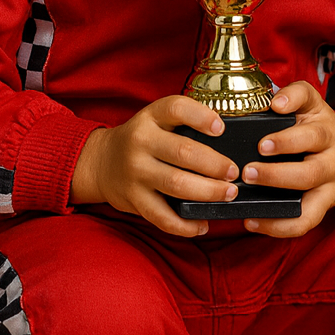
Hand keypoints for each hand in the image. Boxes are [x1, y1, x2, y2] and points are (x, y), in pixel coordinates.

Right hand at [71, 95, 239, 235]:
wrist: (100, 162)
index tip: (221, 129)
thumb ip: (184, 124)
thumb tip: (231, 139)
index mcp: (150, 117)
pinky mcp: (134, 199)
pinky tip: (202, 224)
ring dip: (208, 191)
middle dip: (215, 164)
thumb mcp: (155, 121)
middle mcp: (140, 142)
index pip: (176, 109)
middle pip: (184, 152)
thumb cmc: (141, 140)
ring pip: (177, 184)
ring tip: (228, 193)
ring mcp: (136, 172)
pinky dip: (185, 225)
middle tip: (234, 172)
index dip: (201, 117)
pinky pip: (162, 216)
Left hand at [239, 81, 334, 238]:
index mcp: (325, 127)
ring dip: (278, 187)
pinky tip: (252, 221)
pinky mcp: (324, 205)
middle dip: (278, 169)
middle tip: (249, 168)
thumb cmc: (310, 127)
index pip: (312, 116)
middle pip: (310, 166)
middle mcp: (332, 155)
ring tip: (249, 184)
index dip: (293, 109)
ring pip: (308, 189)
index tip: (273, 108)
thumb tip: (275, 102)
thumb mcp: (308, 104)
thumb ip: (293, 96)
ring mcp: (331, 182)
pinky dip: (278, 226)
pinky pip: (305, 222)